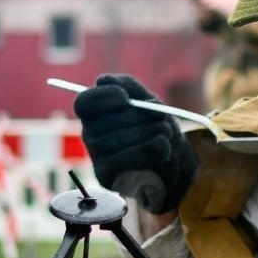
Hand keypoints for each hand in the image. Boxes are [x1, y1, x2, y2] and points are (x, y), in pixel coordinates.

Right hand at [74, 74, 198, 213]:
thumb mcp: (147, 101)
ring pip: (116, 141)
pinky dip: (150, 150)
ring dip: (148, 132)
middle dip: (137, 116)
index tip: (125, 98)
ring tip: (166, 130)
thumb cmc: (155, 126)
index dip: (101, 98)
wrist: (174, 161)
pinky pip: (126, 160)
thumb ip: (128, 86)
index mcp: (96, 113)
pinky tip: (164, 149)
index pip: (83, 103)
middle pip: (103, 123)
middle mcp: (90, 135)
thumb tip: (103, 80)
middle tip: (161, 113)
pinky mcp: (110, 177)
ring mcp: (97, 158)